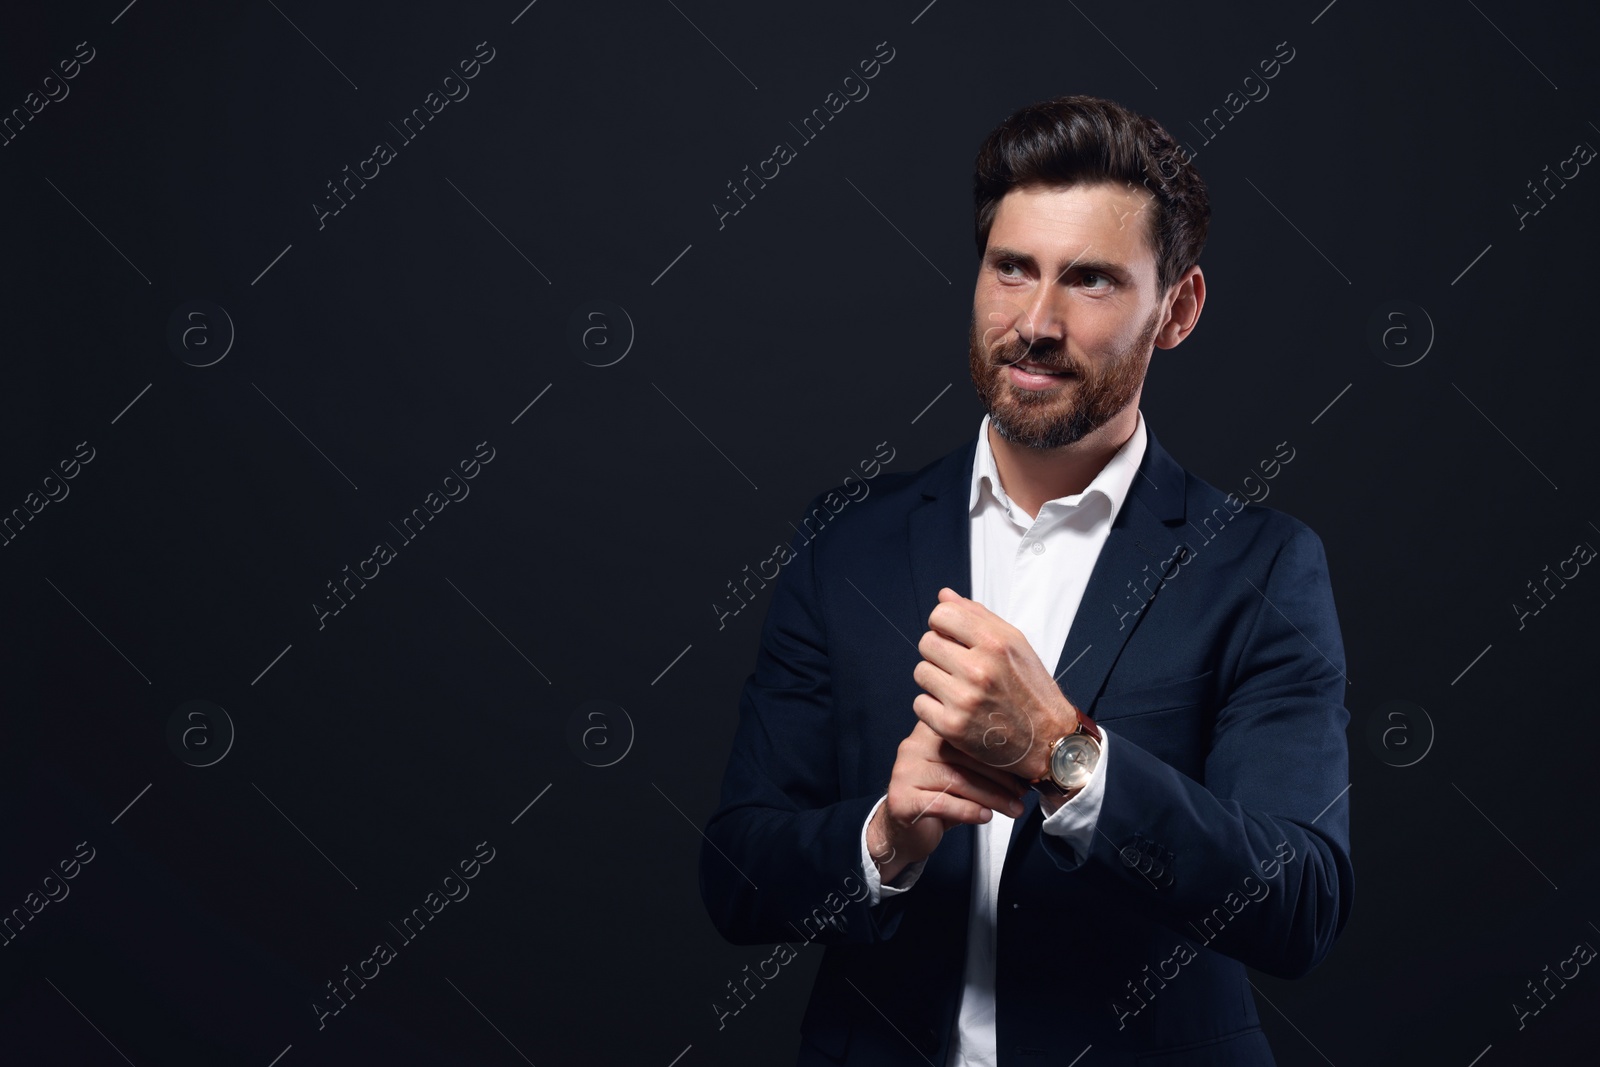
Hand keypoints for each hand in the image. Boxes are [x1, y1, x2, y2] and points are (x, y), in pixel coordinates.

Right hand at [867, 720, 1029, 883]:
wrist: (904, 831)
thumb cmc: (936, 799)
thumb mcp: (959, 775)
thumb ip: (979, 765)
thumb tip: (1022, 769)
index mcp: (929, 731)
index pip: (968, 736)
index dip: (999, 754)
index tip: (1023, 770)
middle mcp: (913, 746)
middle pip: (965, 758)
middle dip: (1000, 778)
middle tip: (1021, 794)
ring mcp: (905, 772)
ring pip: (957, 780)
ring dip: (992, 797)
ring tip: (1012, 809)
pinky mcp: (903, 799)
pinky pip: (943, 802)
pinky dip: (969, 810)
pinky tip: (985, 816)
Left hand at [911, 587, 1077, 782]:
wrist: (1048, 740)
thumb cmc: (1031, 690)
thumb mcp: (1015, 644)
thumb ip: (978, 617)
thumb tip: (944, 596)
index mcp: (995, 643)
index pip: (941, 614)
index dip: (943, 624)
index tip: (952, 636)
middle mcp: (979, 669)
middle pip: (926, 643)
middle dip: (939, 653)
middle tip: (958, 667)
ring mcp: (964, 699)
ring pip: (920, 672)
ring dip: (935, 680)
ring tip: (958, 688)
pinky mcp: (952, 727)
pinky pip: (920, 704)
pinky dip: (933, 707)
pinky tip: (955, 709)